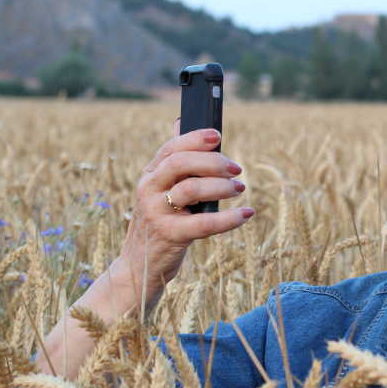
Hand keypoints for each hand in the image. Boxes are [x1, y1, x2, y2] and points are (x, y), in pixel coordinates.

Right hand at [116, 119, 253, 306]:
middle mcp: (149, 190)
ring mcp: (157, 213)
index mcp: (150, 175)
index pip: (171, 148)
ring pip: (191, 189)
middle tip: (237, 169)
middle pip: (181, 163)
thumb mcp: (163, 190)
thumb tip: (181, 122)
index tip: (218, 136)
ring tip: (240, 189)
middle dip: (213, 162)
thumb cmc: (161, 222)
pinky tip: (246, 214)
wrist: (140, 266)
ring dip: (222, 186)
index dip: (195, 138)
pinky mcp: (170, 236)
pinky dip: (229, 218)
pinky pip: (204, 224)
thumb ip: (174, 162)